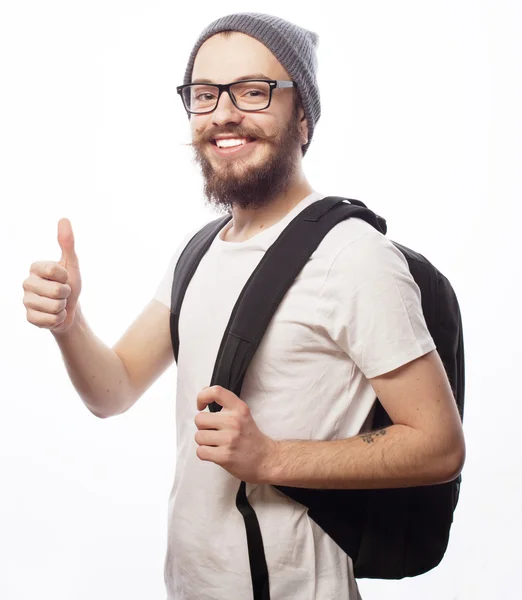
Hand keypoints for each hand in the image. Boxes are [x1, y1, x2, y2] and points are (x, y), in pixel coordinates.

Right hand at [23, 218, 81, 332]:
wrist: (70, 309)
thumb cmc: (69, 284)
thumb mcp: (71, 264)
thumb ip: (67, 243)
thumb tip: (64, 219)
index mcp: (35, 268)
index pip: (54, 271)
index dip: (66, 277)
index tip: (64, 278)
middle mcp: (26, 283)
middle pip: (56, 291)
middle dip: (66, 294)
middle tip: (63, 293)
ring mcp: (26, 301)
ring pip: (54, 307)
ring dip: (63, 307)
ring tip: (59, 304)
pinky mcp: (29, 317)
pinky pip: (50, 320)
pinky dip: (58, 319)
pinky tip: (54, 315)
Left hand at [195, 386, 277, 483]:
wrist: (265, 459)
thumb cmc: (250, 437)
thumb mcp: (242, 414)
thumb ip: (226, 405)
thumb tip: (204, 396)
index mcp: (239, 408)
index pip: (216, 392)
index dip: (202, 396)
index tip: (201, 406)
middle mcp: (234, 421)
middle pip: (199, 419)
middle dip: (202, 427)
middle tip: (213, 431)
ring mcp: (229, 439)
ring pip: (198, 437)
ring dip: (204, 442)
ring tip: (217, 443)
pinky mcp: (225, 456)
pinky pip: (200, 452)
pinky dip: (205, 453)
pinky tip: (215, 452)